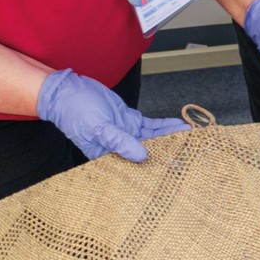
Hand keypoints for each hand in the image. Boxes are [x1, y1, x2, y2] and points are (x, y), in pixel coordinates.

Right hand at [37, 69, 189, 161]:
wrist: (68, 92)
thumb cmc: (75, 113)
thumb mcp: (98, 128)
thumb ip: (120, 141)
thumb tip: (142, 156)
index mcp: (108, 157)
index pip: (136, 166)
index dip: (155, 168)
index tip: (174, 168)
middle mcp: (120, 148)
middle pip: (149, 153)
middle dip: (169, 153)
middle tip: (191, 155)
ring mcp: (127, 133)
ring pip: (153, 138)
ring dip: (171, 137)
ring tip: (190, 138)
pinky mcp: (130, 120)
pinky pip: (151, 125)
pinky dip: (164, 126)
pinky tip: (179, 126)